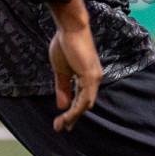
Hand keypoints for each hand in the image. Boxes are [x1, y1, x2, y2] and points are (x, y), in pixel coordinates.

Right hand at [46, 0, 101, 131]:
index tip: (62, 121)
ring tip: (61, 124)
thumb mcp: (60, 70)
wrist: (70, 27)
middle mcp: (94, 78)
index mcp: (87, 76)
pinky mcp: (91, 76)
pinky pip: (84, 98)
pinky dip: (76, 109)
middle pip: (85, 103)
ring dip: (73, 116)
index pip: (81, 98)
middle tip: (62, 127)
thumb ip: (62, 87)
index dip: (72, 111)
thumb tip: (62, 106)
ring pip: (86, 103)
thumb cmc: (65, 44)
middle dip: (73, 117)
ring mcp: (94, 77)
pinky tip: (67, 115)